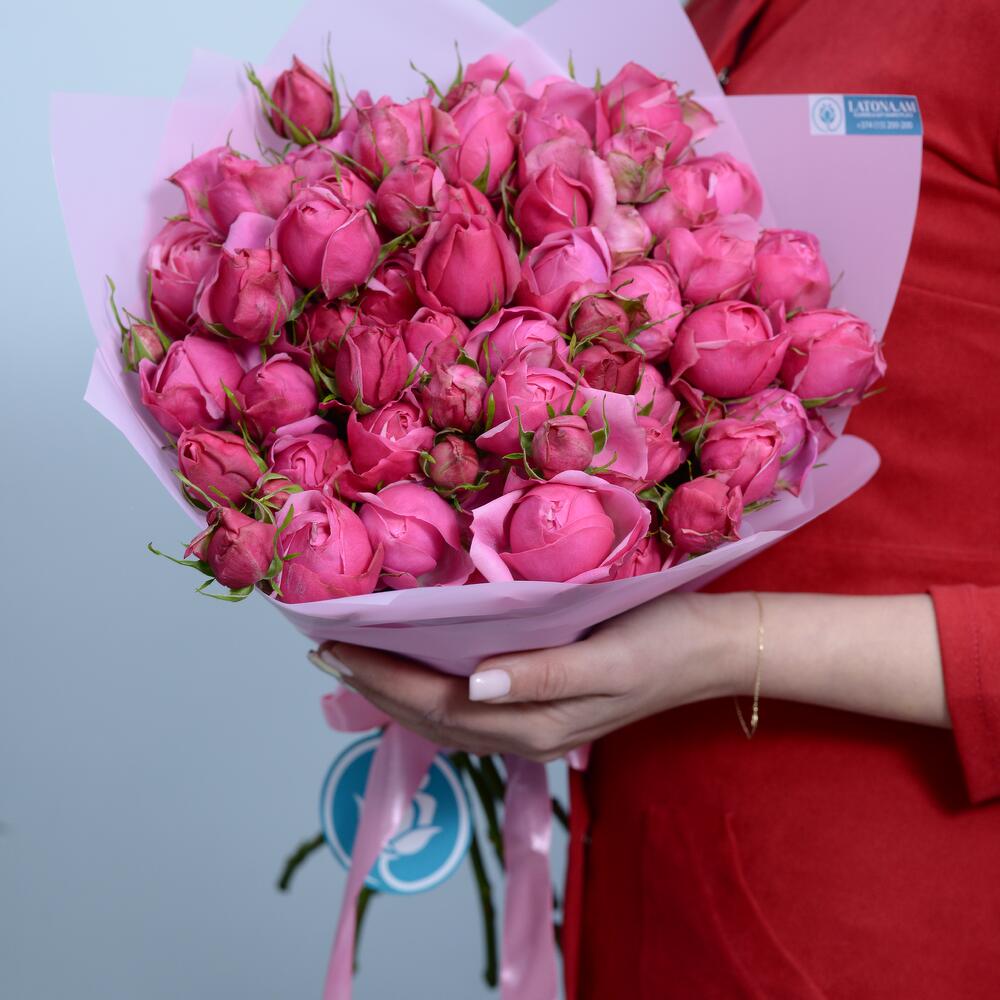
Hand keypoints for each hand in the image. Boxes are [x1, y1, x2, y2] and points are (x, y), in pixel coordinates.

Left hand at [310, 592, 752, 760]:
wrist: (712, 649)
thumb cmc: (663, 641)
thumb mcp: (608, 658)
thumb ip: (542, 677)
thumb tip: (471, 685)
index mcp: (533, 723)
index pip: (434, 702)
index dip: (379, 675)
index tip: (333, 645)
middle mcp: (523, 732)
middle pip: (428, 715)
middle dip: (371, 685)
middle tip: (322, 650)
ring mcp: (533, 723)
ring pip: (443, 715)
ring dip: (393, 689)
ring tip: (353, 660)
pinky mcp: (543, 704)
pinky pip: (467, 707)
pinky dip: (428, 688)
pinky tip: (416, 668)